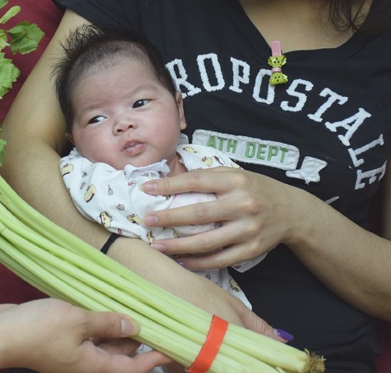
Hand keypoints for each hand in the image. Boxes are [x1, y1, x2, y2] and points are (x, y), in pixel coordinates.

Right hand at [0, 299, 169, 372]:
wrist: (0, 334)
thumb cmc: (39, 330)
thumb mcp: (79, 321)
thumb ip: (108, 324)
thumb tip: (134, 329)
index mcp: (93, 367)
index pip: (133, 367)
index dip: (155, 358)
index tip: (174, 348)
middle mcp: (85, 365)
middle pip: (120, 355)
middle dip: (138, 339)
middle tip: (155, 317)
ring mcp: (72, 355)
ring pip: (104, 344)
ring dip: (118, 329)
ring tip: (133, 308)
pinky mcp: (62, 344)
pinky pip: (88, 336)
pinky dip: (99, 325)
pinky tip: (103, 306)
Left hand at [141, 167, 296, 270]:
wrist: (293, 211)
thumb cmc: (255, 190)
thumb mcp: (236, 175)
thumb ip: (208, 177)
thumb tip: (169, 181)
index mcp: (236, 181)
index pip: (196, 181)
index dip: (169, 185)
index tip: (146, 188)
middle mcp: (243, 204)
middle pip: (199, 214)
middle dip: (169, 218)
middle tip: (147, 221)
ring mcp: (248, 229)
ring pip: (207, 242)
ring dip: (178, 245)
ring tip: (157, 246)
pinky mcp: (251, 250)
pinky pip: (219, 260)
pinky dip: (197, 262)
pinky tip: (180, 261)